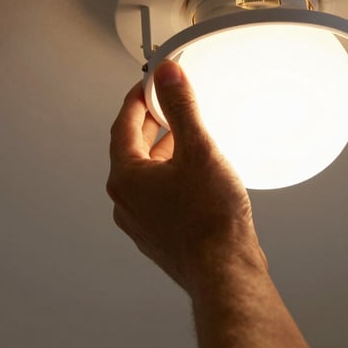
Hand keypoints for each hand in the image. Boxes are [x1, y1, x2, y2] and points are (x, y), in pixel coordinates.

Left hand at [106, 61, 265, 295]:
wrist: (224, 270)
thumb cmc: (210, 220)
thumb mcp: (198, 149)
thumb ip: (181, 108)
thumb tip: (167, 77)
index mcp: (126, 178)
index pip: (123, 125)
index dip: (138, 99)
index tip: (150, 83)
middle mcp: (127, 202)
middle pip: (133, 150)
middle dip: (151, 123)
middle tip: (167, 104)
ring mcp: (142, 222)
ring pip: (147, 174)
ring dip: (163, 151)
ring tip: (186, 136)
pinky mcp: (160, 235)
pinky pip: (159, 195)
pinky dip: (171, 176)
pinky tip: (195, 175)